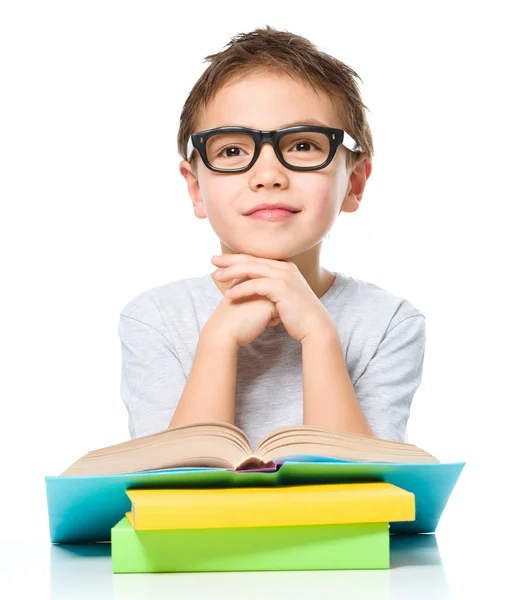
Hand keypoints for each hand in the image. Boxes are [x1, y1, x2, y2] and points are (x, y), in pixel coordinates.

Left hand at [211, 254, 335, 342]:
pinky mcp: (282, 288)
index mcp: (285, 267)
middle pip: (252, 260)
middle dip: (230, 260)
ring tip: (217, 277)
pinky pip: (256, 285)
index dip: (237, 259)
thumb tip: (258, 291)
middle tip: (213, 261)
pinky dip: (241, 289)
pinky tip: (229, 295)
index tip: (221, 261)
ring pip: (252, 269)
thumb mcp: (284, 298)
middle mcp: (285, 268)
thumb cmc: (298, 316)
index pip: (257, 259)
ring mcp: (284, 276)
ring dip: (232, 272)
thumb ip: (273, 290)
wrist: (315, 326)